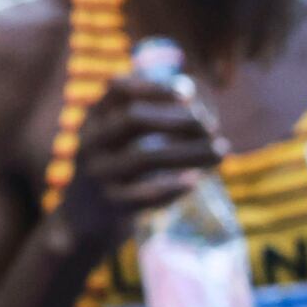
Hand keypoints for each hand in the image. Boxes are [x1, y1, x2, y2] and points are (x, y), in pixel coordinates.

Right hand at [53, 73, 224, 253]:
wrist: (84, 220)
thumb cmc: (118, 168)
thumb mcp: (120, 136)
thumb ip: (150, 115)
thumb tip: (190, 91)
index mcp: (94, 119)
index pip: (117, 89)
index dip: (154, 86)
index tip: (188, 94)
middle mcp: (91, 142)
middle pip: (134, 119)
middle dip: (179, 120)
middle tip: (212, 128)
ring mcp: (98, 174)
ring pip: (144, 156)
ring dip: (189, 153)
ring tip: (221, 153)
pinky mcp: (110, 205)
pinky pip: (145, 194)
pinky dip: (173, 187)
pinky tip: (195, 182)